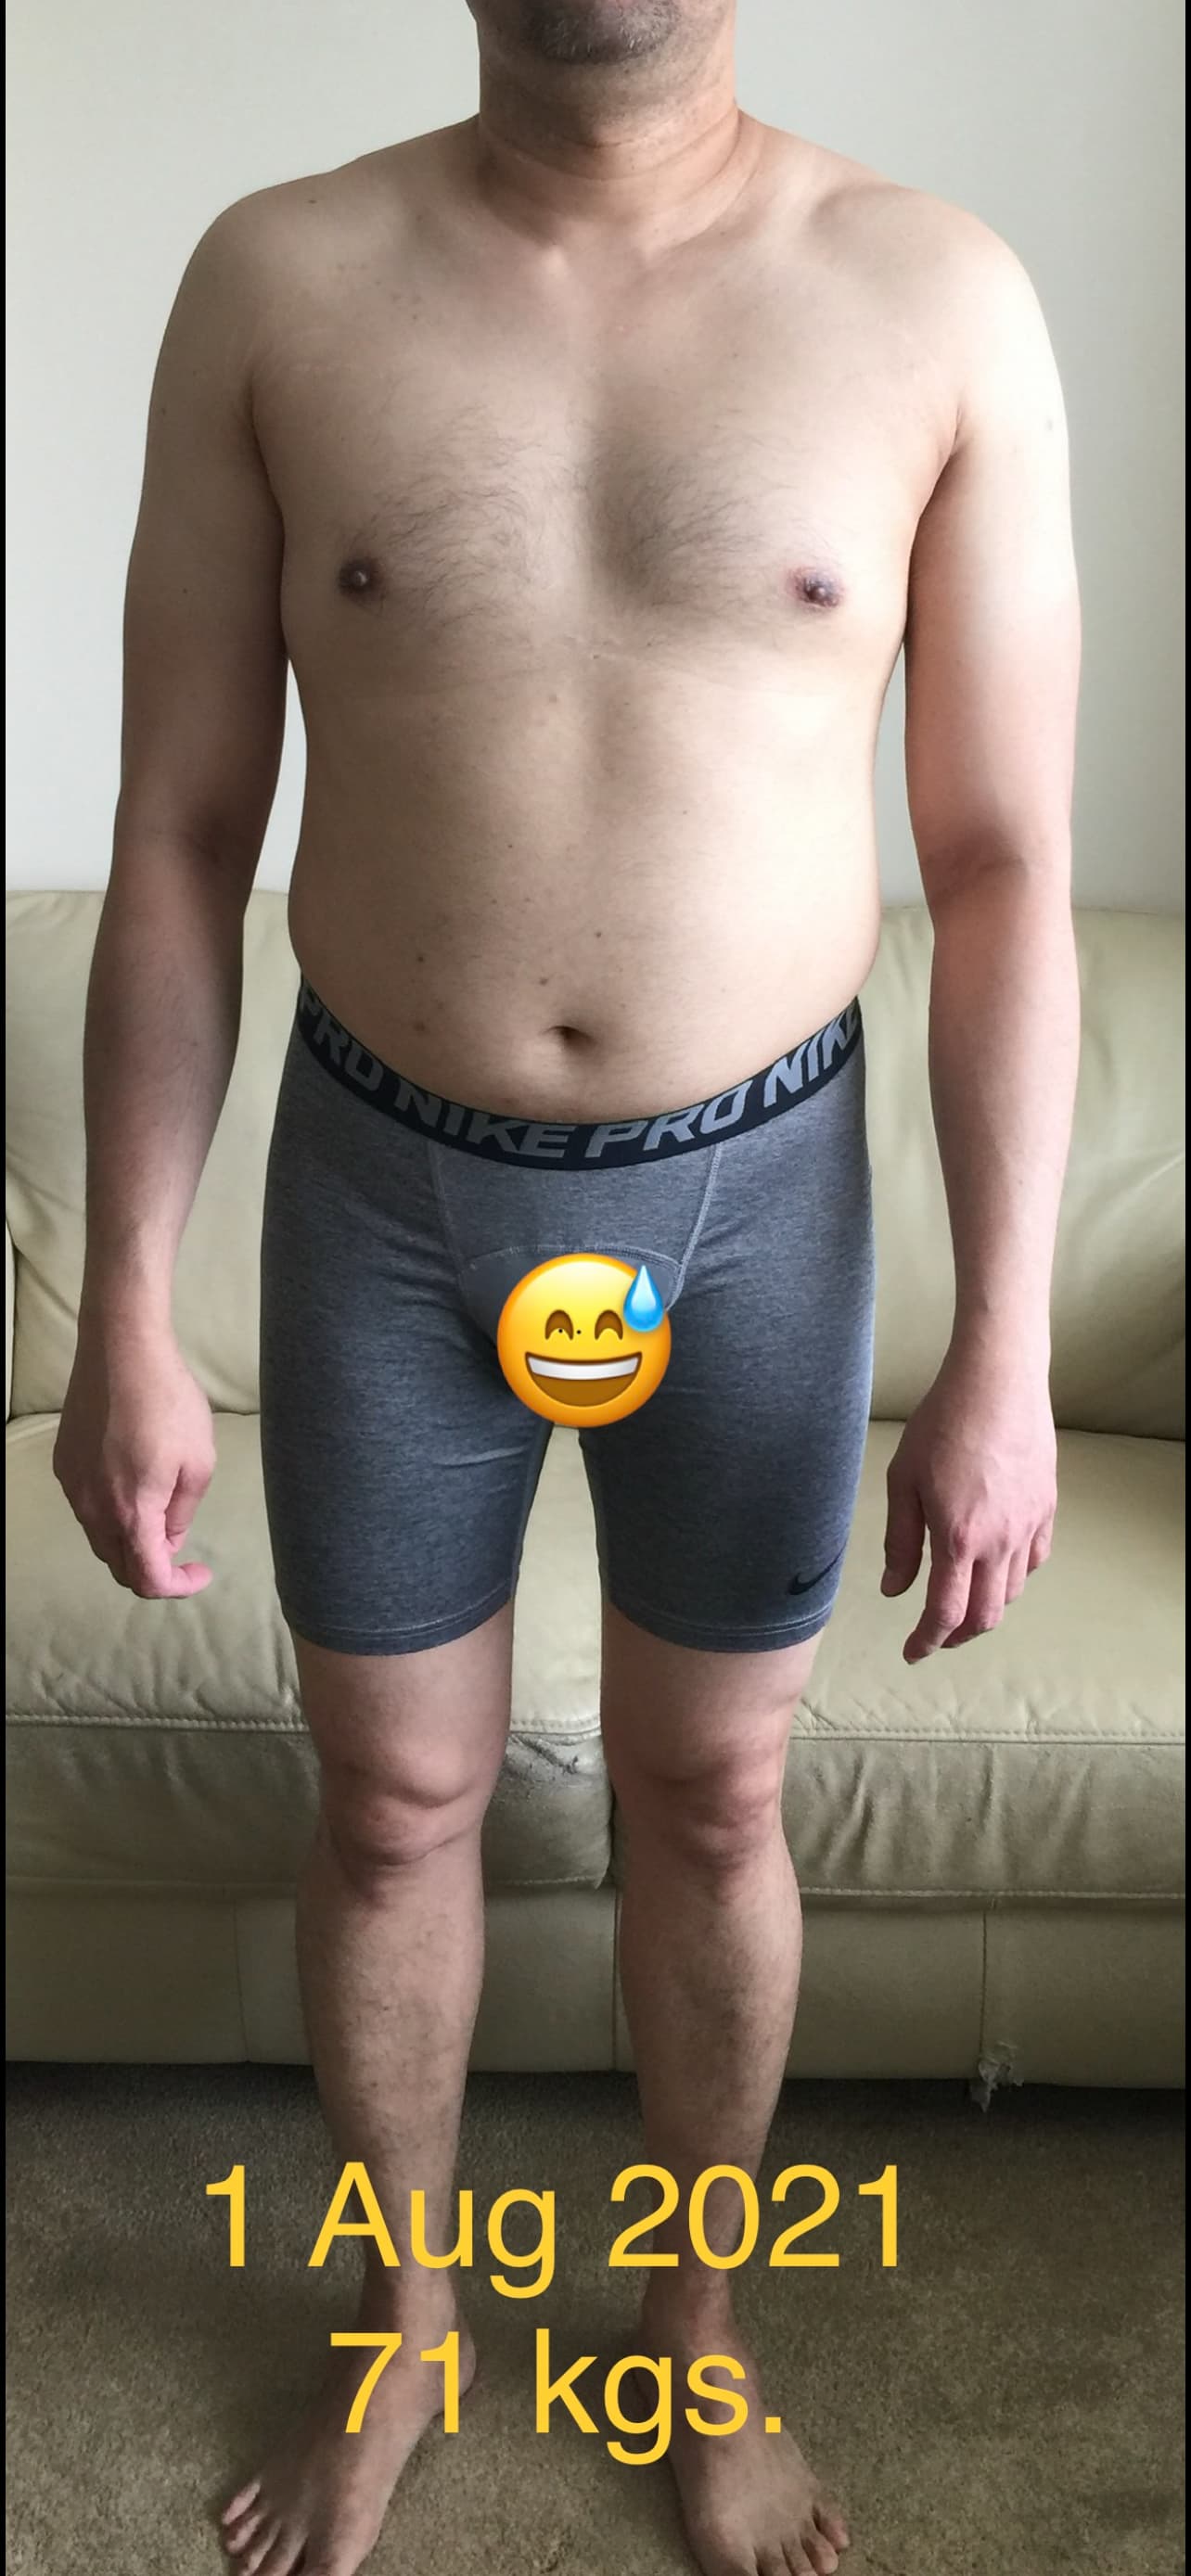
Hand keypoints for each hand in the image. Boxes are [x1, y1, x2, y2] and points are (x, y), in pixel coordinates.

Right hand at [52, 1322, 215, 1598]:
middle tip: (181, 1549)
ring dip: (129, 1541)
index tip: (199, 1572)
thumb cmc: (169, 1401)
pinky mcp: (64, 1464)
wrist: (121, 1352)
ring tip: (160, 1514)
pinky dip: (110, 1514)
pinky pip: (86, 1507)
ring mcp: (73, 1486)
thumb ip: (182, 1511)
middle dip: (151, 1569)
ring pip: (99, 1538)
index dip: (176, 1587)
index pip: (146, 1578)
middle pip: (118, 1565)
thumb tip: (169, 1536)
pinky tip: (133, 1485)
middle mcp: (93, 1507)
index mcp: (132, 1511)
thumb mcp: (199, 1461)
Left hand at [881, 1340, 1055, 1659]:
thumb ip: (900, 1542)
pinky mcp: (1047, 1507)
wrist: (998, 1382)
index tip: (912, 1652)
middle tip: (936, 1635)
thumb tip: (894, 1589)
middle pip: (985, 1615)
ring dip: (986, 1608)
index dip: (926, 1641)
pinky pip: (1036, 1559)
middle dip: (958, 1635)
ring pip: (1012, 1591)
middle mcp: (1000, 1541)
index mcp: (958, 1539)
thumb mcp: (903, 1482)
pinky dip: (1014, 1577)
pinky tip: (997, 1568)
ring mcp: (1029, 1525)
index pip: (945, 1613)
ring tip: (963, 1602)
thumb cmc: (943, 1425)